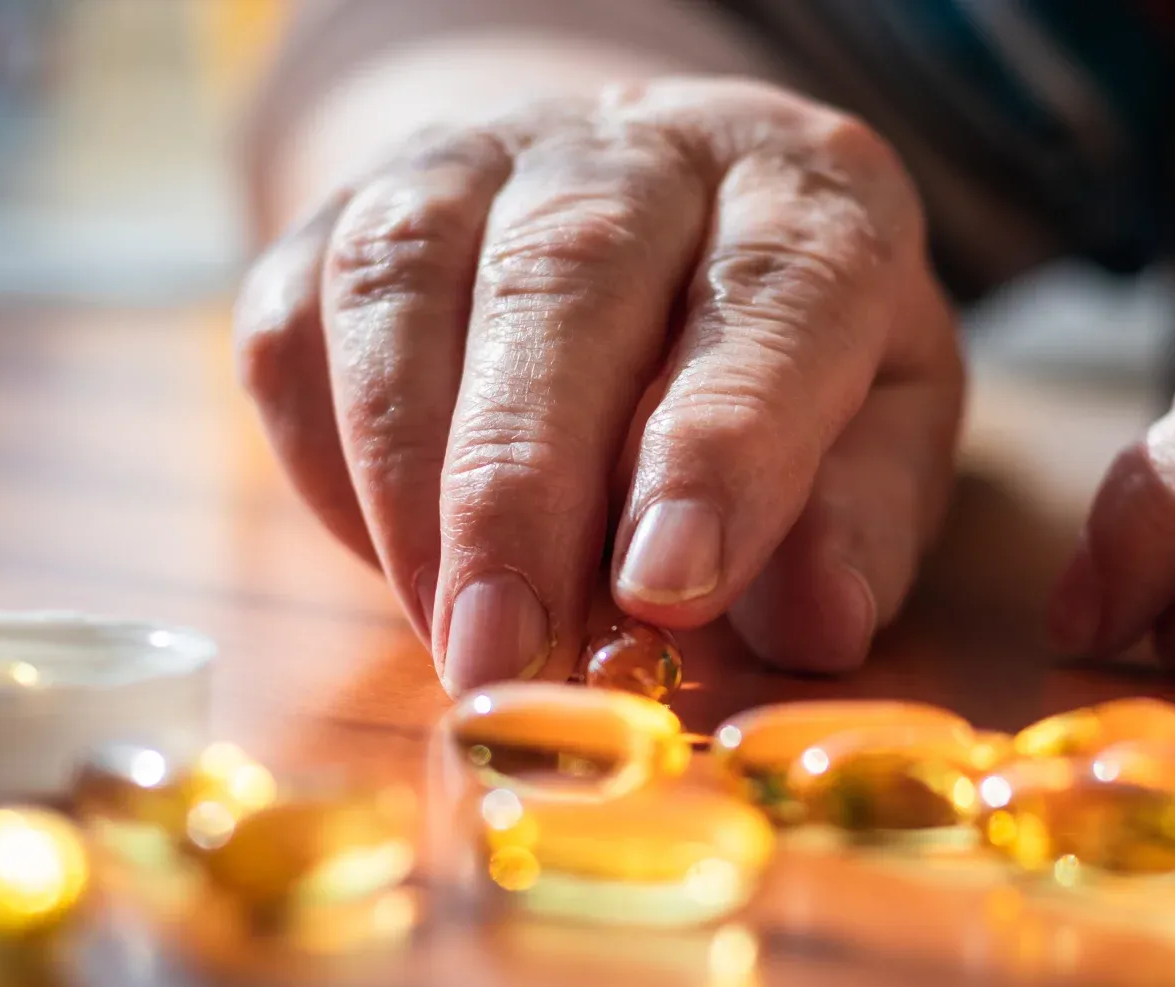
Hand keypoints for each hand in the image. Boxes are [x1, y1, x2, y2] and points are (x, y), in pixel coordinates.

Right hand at [233, 79, 960, 693]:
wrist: (650, 221)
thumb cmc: (784, 357)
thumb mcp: (877, 427)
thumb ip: (860, 517)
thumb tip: (822, 622)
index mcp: (807, 190)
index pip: (774, 293)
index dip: (718, 446)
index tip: (665, 589)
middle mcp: (641, 147)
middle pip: (564, 279)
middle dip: (525, 487)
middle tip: (514, 651)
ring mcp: (480, 159)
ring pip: (403, 285)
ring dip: (410, 485)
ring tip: (452, 638)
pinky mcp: (350, 204)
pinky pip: (297, 323)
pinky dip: (327, 460)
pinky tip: (395, 562)